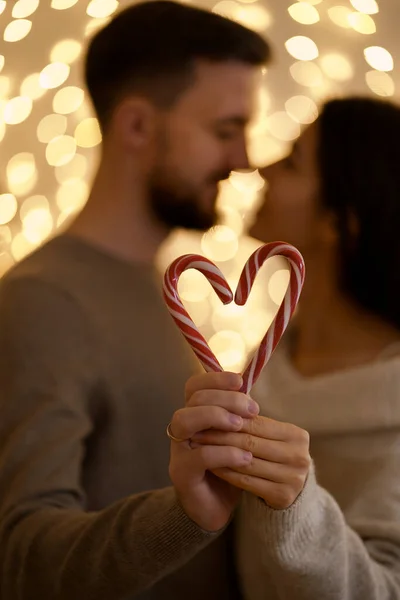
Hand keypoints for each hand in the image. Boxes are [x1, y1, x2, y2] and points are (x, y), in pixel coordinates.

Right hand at [168, 372, 259, 531]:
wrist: (215, 509)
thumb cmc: (228, 469)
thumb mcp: (236, 439)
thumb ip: (238, 418)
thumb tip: (251, 395)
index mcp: (193, 415)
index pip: (195, 385)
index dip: (216, 379)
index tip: (240, 382)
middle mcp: (181, 428)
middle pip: (194, 398)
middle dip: (225, 399)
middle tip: (252, 409)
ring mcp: (178, 449)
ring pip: (184, 419)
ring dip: (215, 417)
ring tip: (242, 427)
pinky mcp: (181, 472)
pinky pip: (199, 455)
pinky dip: (225, 453)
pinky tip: (246, 458)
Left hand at [188, 374, 310, 509]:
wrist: (288, 495)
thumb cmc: (271, 457)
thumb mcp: (268, 437)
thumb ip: (251, 420)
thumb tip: (220, 397)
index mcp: (297, 436)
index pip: (256, 423)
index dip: (229, 418)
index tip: (206, 414)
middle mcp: (299, 457)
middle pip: (250, 442)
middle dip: (220, 436)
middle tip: (197, 431)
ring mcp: (293, 479)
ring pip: (246, 462)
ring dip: (219, 453)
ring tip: (199, 447)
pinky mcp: (283, 497)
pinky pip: (246, 481)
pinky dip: (226, 472)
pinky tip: (211, 466)